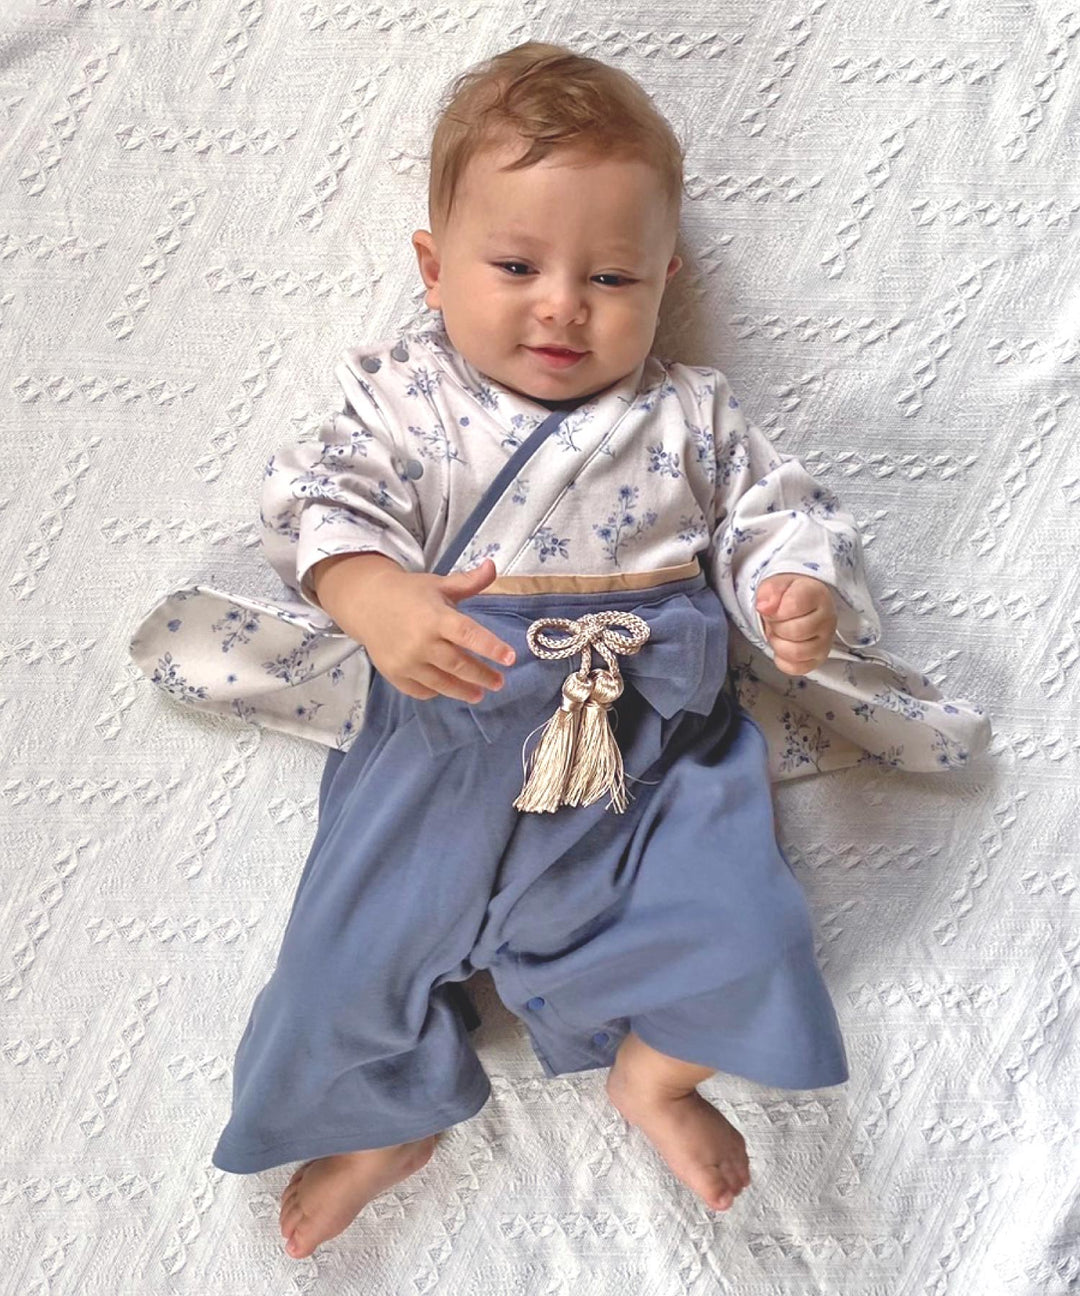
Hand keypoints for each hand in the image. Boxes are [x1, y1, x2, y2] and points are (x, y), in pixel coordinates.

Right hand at [313, 555, 514, 702]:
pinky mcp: (395, 674)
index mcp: (435, 617)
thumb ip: (469, 582)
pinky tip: (449, 689)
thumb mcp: (439, 584)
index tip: (511, 658)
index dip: (491, 647)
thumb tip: (493, 565)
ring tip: (480, 693)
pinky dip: (437, 691)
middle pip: (459, 665)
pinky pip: (422, 690)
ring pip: (442, 682)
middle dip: (483, 675)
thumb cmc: (409, 593)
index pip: (468, 634)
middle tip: (499, 682)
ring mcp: (406, 661)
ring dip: (464, 690)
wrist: (366, 603)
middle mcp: (421, 642)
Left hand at [755, 574, 836, 674]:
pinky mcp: (818, 660)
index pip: (793, 606)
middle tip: (774, 621)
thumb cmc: (787, 595)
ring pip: (796, 653)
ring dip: (778, 644)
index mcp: (817, 595)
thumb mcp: (775, 585)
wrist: (798, 605)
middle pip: (795, 631)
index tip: (773, 607)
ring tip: (778, 633)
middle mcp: (827, 619)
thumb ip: (769, 591)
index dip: (775, 610)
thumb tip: (764, 606)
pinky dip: (782, 660)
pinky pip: (796, 668)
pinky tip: (783, 645)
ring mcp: (825, 642)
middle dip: (776, 627)